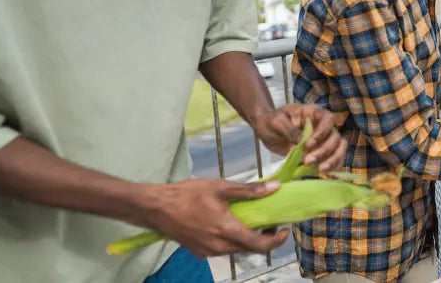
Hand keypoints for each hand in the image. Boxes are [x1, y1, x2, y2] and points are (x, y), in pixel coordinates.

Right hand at [142, 179, 288, 257]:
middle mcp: (219, 246)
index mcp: (227, 230)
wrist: (156, 208)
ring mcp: (208, 252)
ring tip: (251, 222)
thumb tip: (276, 188)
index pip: (260, 245)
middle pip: (249, 248)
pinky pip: (222, 249)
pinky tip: (229, 225)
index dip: (276, 240)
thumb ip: (250, 190)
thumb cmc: (188, 194)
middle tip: (270, 222)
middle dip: (264, 238)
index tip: (285, 230)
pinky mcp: (199, 252)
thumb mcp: (221, 187)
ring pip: (236, 250)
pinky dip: (231, 240)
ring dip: (247, 239)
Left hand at [254, 104, 345, 172]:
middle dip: (324, 151)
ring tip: (320, 170)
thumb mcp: (277, 121)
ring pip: (339, 148)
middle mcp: (323, 126)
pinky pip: (334, 158)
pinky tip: (326, 172)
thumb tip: (301, 142)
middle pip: (335, 137)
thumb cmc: (272, 121)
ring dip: (332, 160)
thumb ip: (289, 129)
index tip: (308, 145)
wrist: (267, 130)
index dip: (322, 132)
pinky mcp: (321, 152)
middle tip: (307, 161)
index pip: (328, 120)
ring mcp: (324, 139)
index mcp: (314, 113)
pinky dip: (333, 166)